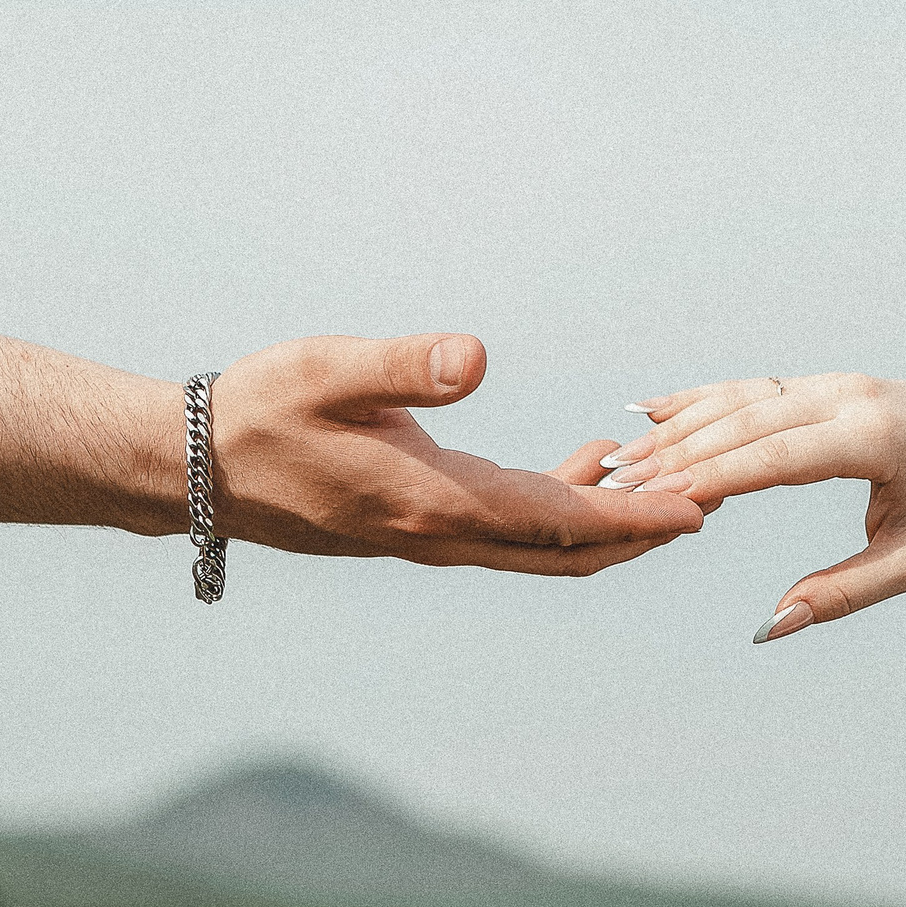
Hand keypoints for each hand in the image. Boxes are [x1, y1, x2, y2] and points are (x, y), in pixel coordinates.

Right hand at [213, 333, 703, 573]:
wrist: (191, 471)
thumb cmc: (257, 413)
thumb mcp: (327, 371)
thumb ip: (403, 364)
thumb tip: (475, 356)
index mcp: (432, 503)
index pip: (558, 522)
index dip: (635, 518)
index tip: (699, 509)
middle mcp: (440, 534)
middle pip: (567, 550)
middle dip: (643, 530)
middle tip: (714, 497)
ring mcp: (430, 537)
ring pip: (542, 544)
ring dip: (610, 519)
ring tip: (672, 477)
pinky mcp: (419, 524)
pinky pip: (512, 527)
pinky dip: (563, 503)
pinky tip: (587, 457)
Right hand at [603, 374, 905, 636]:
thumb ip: (843, 594)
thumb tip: (771, 625)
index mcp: (871, 439)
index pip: (777, 456)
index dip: (713, 476)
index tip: (656, 499)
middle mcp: (847, 397)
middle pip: (745, 422)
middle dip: (676, 454)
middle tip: (616, 485)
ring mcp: (832, 381)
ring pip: (740, 399)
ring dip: (677, 427)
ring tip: (618, 458)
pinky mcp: (821, 380)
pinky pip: (751, 387)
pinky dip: (699, 399)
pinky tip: (651, 412)